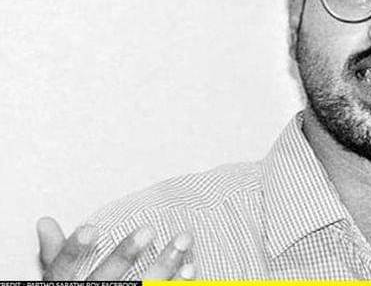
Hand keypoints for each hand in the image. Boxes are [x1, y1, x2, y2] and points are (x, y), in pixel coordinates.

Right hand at [37, 216, 194, 279]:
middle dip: (125, 255)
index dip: (74, 251)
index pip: (63, 270)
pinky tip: (191, 270)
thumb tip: (46, 223)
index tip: (90, 229)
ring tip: (183, 241)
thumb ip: (57, 256)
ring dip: (164, 267)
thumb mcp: (62, 281)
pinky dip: (176, 285)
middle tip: (148, 229)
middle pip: (106, 280)